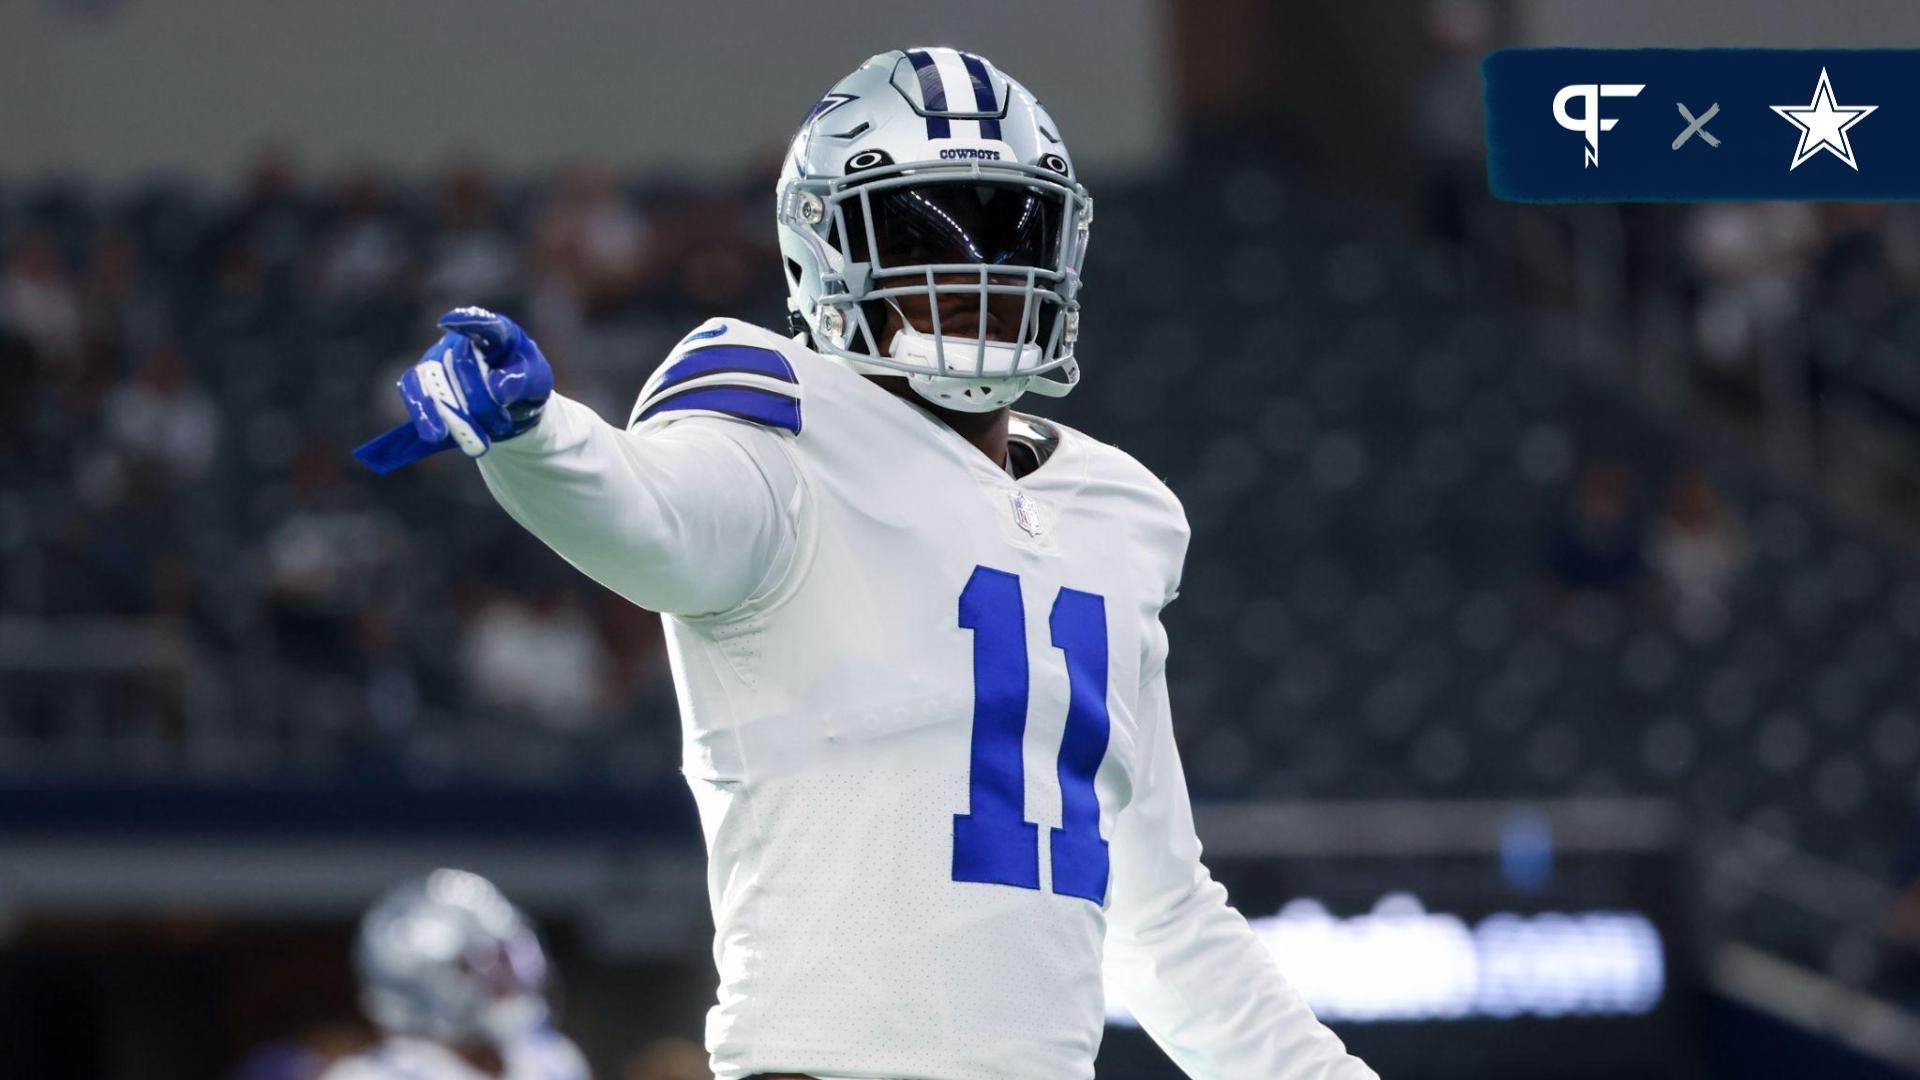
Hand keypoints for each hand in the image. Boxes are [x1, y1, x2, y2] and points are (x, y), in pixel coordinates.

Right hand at [397, 307, 553, 458]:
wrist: (511, 406)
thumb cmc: (525, 382)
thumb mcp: (537, 381)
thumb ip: (523, 380)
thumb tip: (498, 390)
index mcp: (498, 333)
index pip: (485, 324)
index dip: (467, 321)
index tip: (449, 321)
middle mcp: (462, 341)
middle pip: (462, 365)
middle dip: (481, 401)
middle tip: (502, 424)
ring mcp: (439, 359)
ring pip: (433, 381)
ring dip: (450, 413)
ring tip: (467, 441)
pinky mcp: (424, 382)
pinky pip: (414, 394)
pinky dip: (423, 415)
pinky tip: (433, 435)